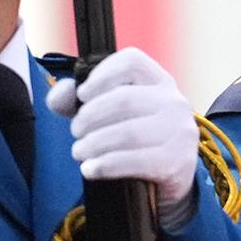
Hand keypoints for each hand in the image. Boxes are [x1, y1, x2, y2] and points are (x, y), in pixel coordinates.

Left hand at [52, 47, 203, 221]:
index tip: (82, 94)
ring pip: (129, 132)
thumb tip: (61, 94)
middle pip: (125, 99)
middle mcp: (174, 102)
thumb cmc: (135, 139)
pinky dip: (106, 165)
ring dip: (95, 143)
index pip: (132, 62)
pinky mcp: (176, 161)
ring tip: (79, 151)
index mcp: (159, 82)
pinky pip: (135, 160)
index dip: (102, 74)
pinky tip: (90, 169)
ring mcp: (179, 132)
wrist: (168, 178)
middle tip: (75, 131)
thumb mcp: (109, 114)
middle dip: (90, 116)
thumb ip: (77, 100)